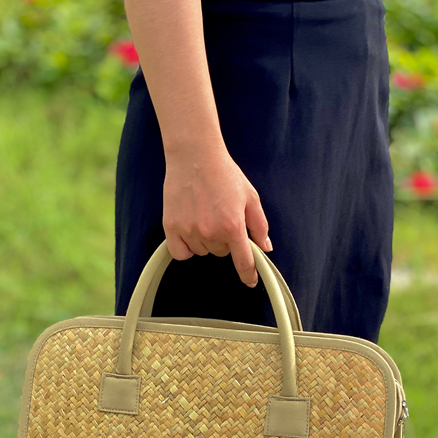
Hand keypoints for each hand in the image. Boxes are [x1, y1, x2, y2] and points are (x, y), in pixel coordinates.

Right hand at [162, 142, 272, 287]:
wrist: (194, 156)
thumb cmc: (224, 173)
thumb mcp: (250, 197)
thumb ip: (259, 225)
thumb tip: (265, 248)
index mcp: (233, 226)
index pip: (243, 261)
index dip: (248, 274)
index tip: (250, 281)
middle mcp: (211, 232)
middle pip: (221, 252)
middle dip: (224, 240)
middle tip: (220, 216)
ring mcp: (189, 231)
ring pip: (202, 252)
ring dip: (205, 241)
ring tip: (204, 215)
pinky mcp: (172, 227)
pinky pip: (181, 253)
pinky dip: (186, 247)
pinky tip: (189, 231)